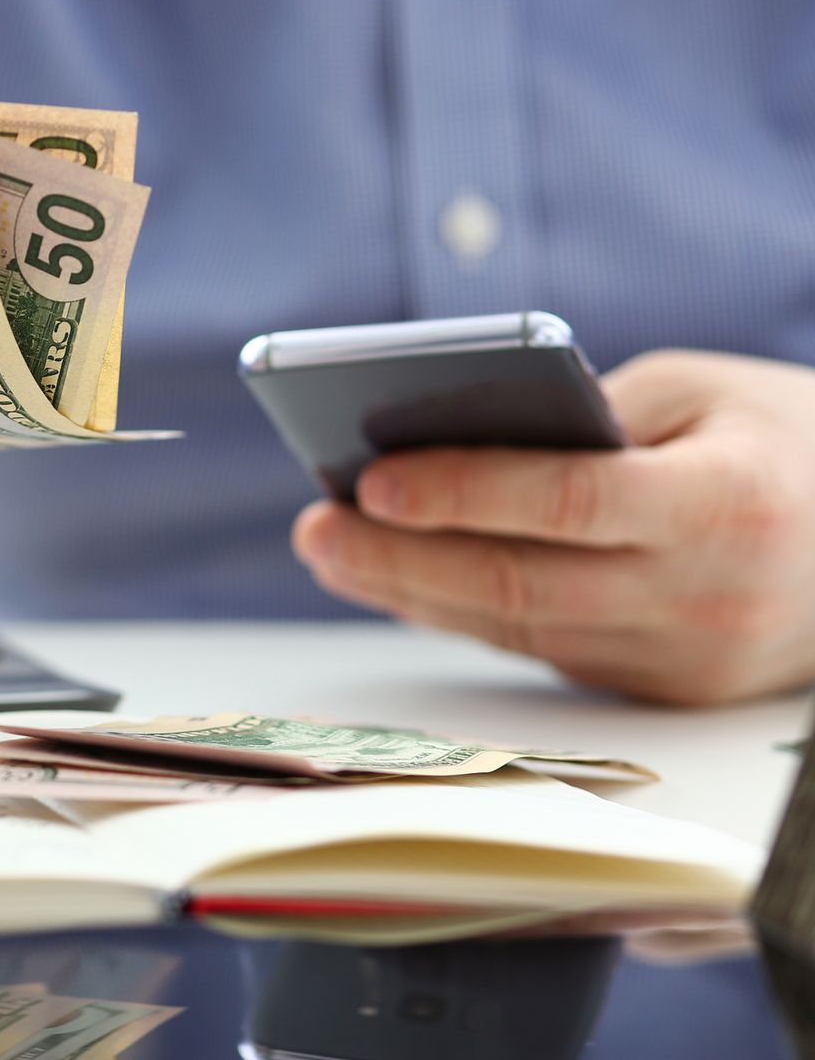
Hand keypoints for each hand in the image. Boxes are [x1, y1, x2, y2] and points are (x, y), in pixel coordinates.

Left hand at [291, 350, 814, 704]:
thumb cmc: (785, 440)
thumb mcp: (703, 392)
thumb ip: (588, 417)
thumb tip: (451, 440)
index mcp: (728, 503)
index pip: (572, 502)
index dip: (465, 492)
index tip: (371, 481)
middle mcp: (709, 596)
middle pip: (523, 584)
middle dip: (402, 558)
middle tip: (314, 529)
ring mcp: (688, 659)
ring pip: (521, 628)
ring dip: (413, 591)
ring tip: (332, 549)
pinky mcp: (667, 691)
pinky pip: (545, 648)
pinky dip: (464, 612)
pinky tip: (400, 579)